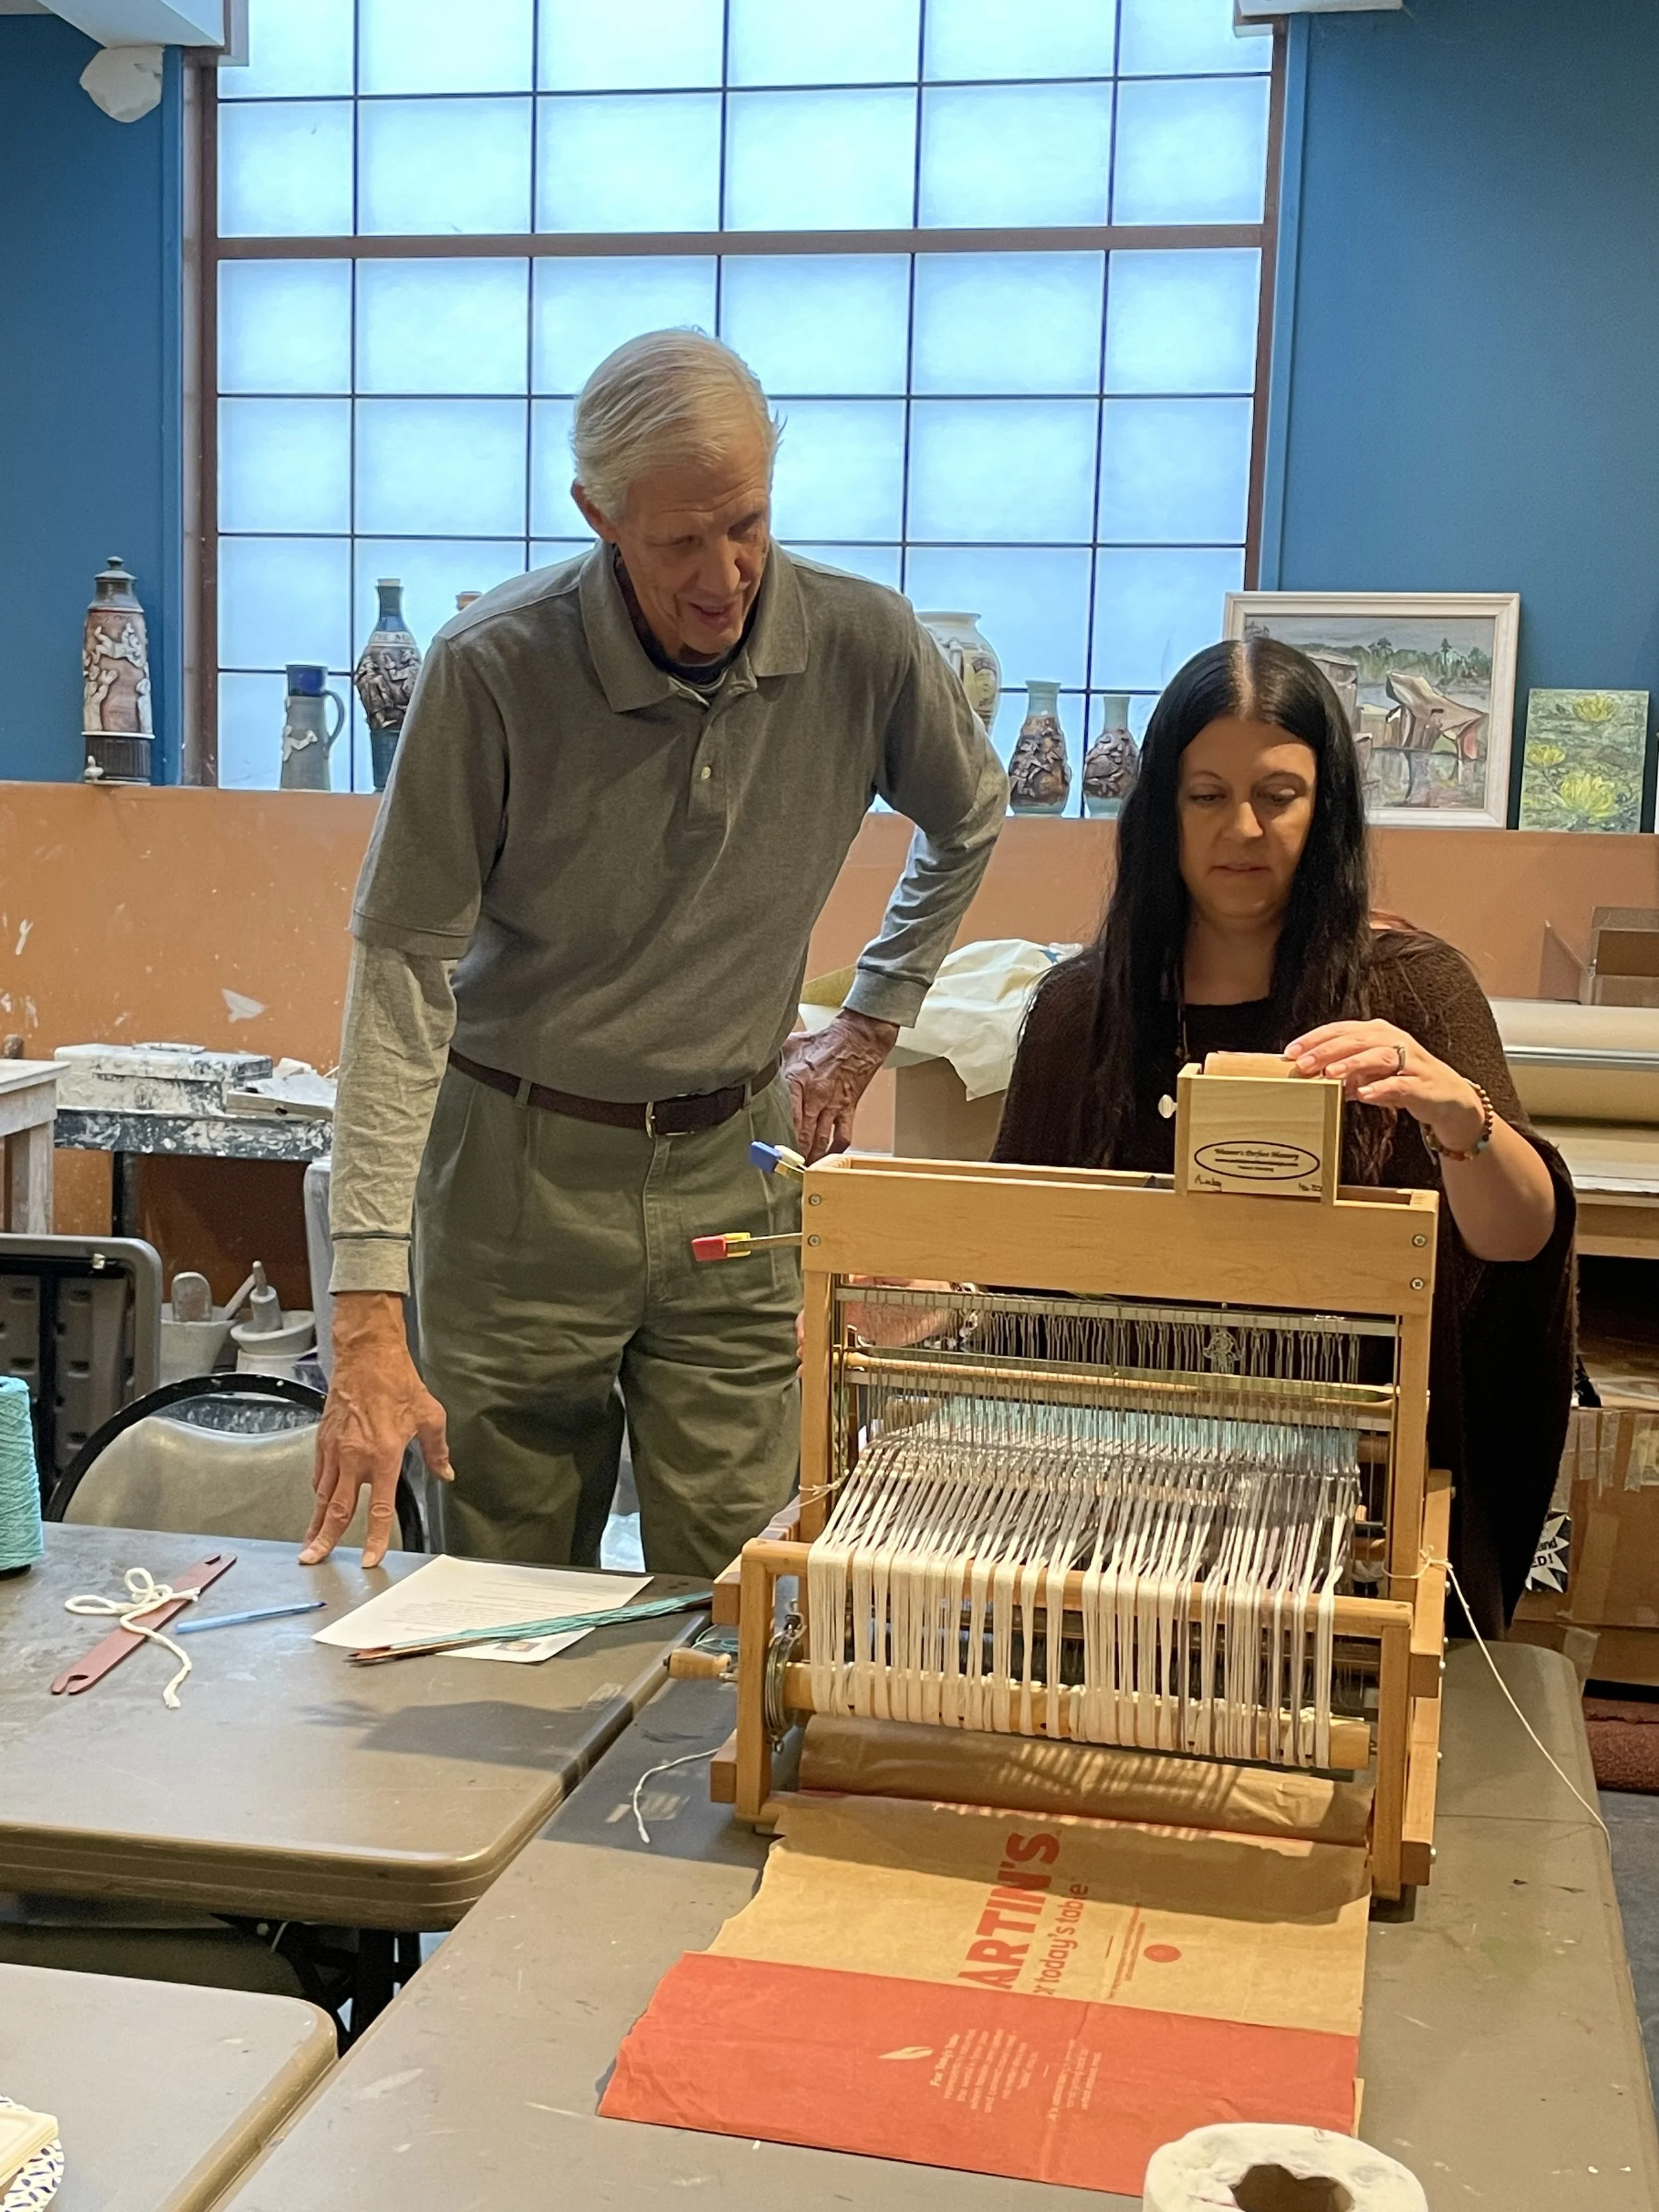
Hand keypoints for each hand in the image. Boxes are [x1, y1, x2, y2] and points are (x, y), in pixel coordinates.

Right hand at [302, 1292, 452, 1569]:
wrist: (367, 1355)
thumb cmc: (398, 1382)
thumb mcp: (430, 1416)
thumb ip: (437, 1450)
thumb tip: (446, 1472)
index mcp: (383, 1455)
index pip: (380, 1508)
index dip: (375, 1538)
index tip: (370, 1559)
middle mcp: (355, 1457)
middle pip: (338, 1509)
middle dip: (325, 1539)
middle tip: (313, 1560)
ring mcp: (335, 1449)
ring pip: (323, 1495)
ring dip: (316, 1521)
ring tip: (309, 1543)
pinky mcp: (323, 1439)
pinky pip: (319, 1474)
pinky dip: (319, 1492)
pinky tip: (319, 1502)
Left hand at [781, 1007, 898, 1162]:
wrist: (859, 1039)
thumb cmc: (824, 1042)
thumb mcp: (792, 1045)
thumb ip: (773, 1059)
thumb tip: (752, 1066)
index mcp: (798, 1080)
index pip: (785, 1113)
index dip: (776, 1133)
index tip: (766, 1147)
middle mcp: (816, 1096)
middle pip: (801, 1132)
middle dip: (792, 1152)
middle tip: (781, 1166)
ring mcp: (833, 1105)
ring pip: (820, 1139)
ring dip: (811, 1157)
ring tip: (801, 1169)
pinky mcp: (848, 1109)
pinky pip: (843, 1136)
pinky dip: (834, 1150)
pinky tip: (826, 1158)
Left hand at [1285, 1020, 1487, 1154]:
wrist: (1448, 1099)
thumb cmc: (1402, 1081)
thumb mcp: (1369, 1074)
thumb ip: (1343, 1072)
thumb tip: (1309, 1076)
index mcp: (1378, 1033)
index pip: (1342, 1030)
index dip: (1315, 1039)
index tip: (1290, 1051)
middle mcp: (1394, 1041)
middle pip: (1357, 1040)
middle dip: (1327, 1051)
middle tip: (1302, 1064)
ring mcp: (1411, 1061)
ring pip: (1379, 1056)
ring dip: (1352, 1065)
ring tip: (1329, 1075)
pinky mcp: (1423, 1083)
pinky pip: (1401, 1084)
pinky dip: (1381, 1088)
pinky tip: (1363, 1095)